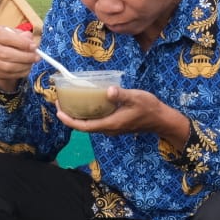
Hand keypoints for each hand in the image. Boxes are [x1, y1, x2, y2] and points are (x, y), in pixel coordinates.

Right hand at [0, 23, 38, 91]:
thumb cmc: (9, 39)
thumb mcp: (16, 33)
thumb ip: (23, 35)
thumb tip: (30, 40)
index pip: (4, 38)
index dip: (20, 43)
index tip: (33, 46)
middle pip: (5, 54)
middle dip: (24, 56)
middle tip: (37, 57)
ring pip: (7, 66)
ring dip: (23, 66)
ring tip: (32, 62)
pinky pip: (8, 75)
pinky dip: (20, 73)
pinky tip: (27, 68)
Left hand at [56, 87, 179, 139]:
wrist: (161, 119)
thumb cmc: (149, 108)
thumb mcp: (136, 98)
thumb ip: (121, 95)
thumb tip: (109, 90)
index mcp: (110, 124)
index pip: (84, 126)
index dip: (69, 120)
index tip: (58, 111)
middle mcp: (109, 129)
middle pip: (84, 127)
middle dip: (70, 117)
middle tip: (60, 103)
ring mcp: (112, 128)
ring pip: (90, 125)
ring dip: (78, 116)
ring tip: (70, 103)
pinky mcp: (115, 125)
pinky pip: (96, 122)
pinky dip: (87, 115)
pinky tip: (87, 104)